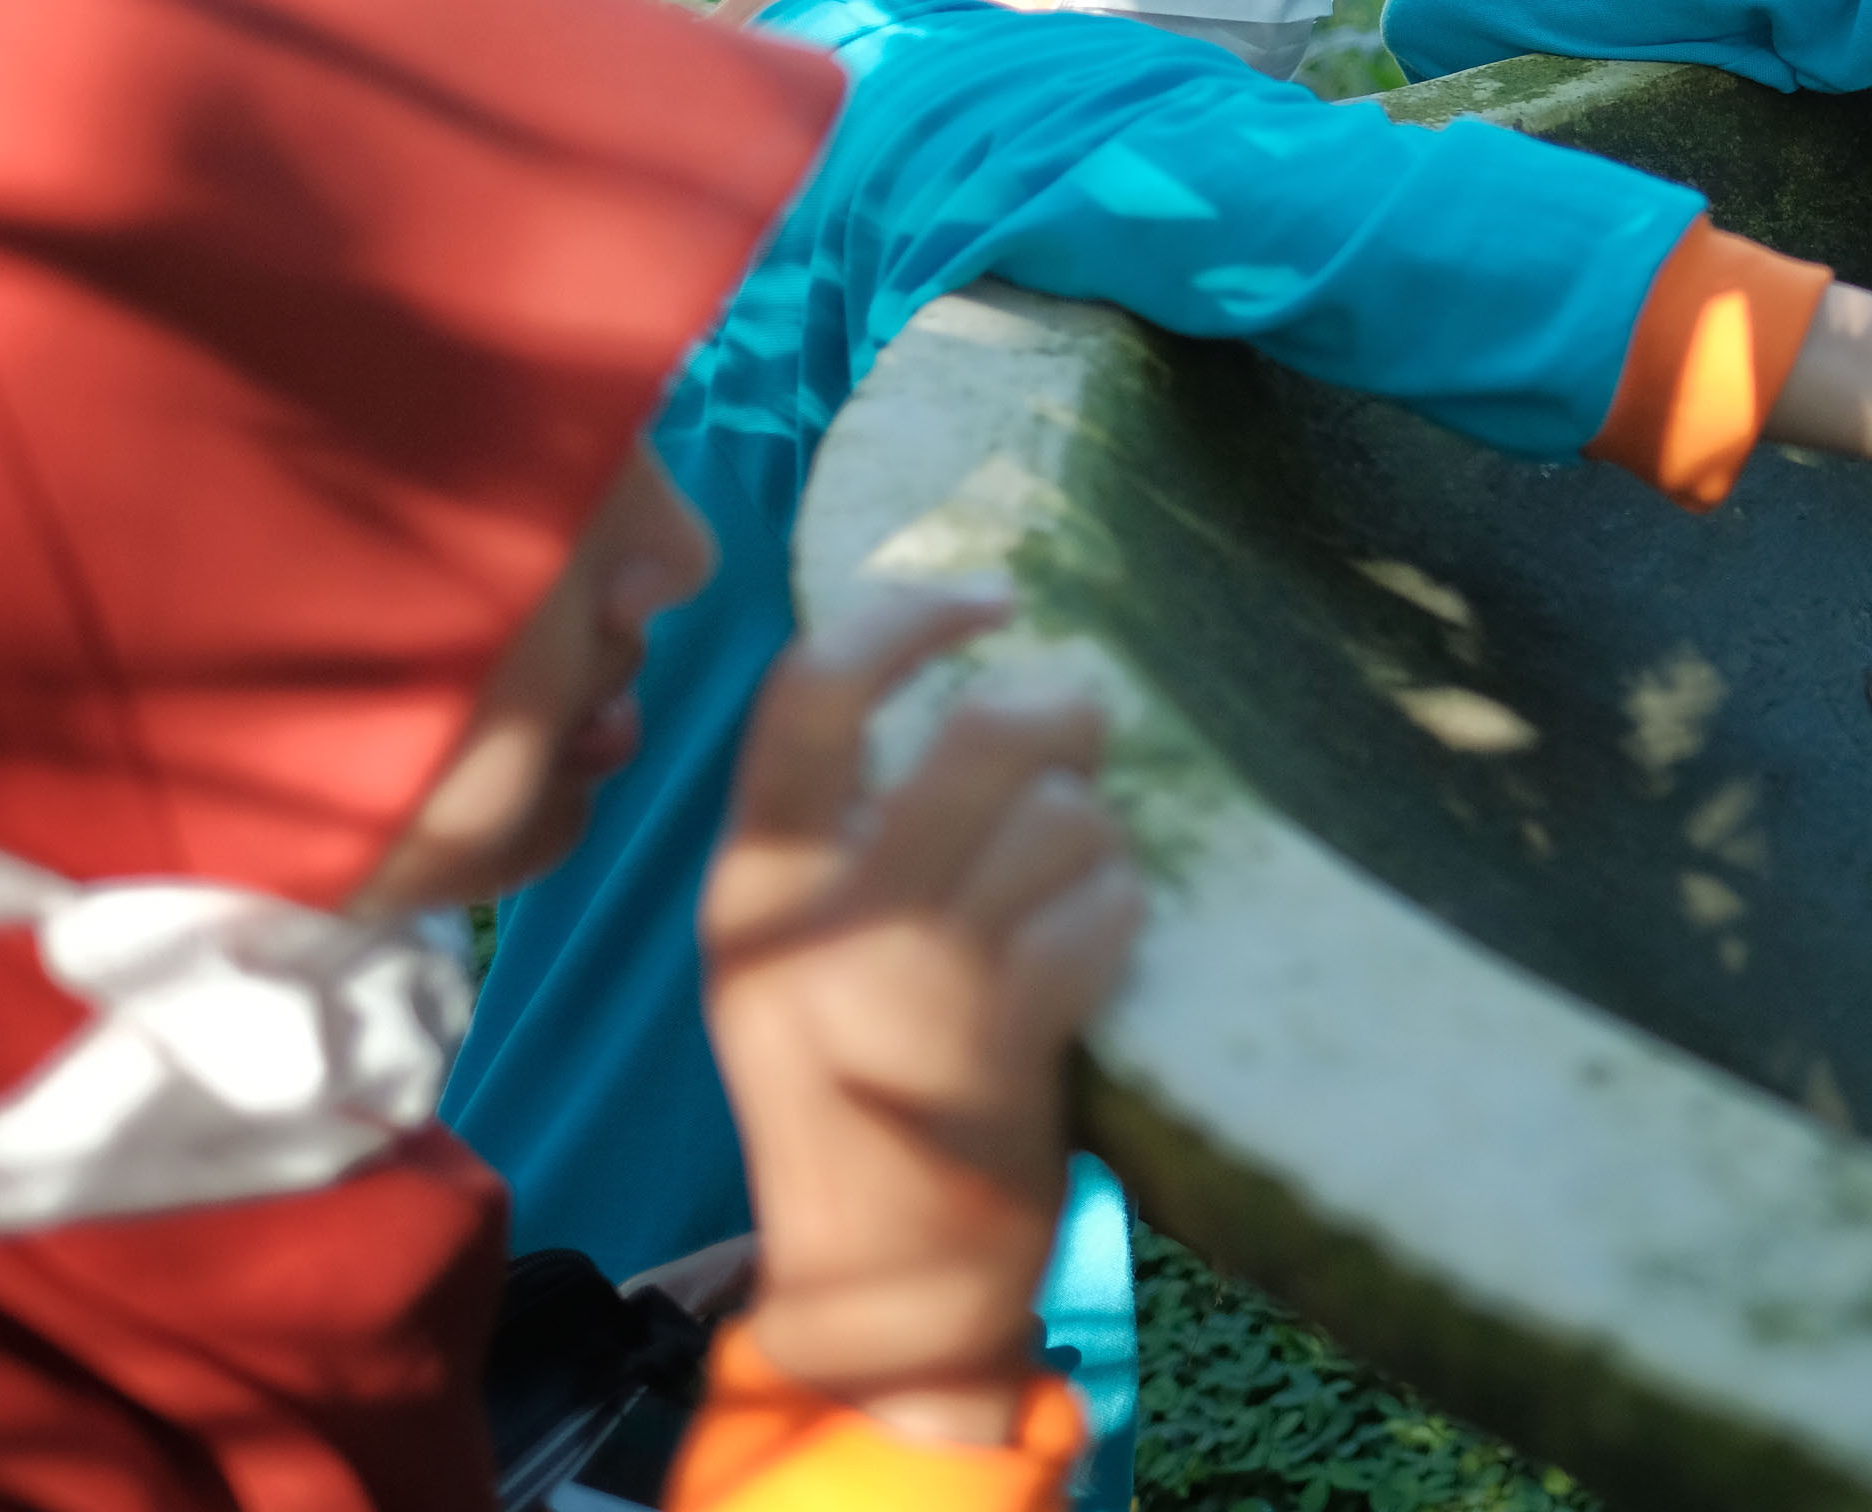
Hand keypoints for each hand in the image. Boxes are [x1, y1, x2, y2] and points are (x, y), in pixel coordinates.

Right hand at [701, 593, 1144, 1446]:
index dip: (911, 614)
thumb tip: (981, 676)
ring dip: (1097, 837)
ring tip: (1073, 887)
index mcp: (750, 881)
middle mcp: (818, 919)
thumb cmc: (847, 1083)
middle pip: (983, 732)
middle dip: (1063, 720)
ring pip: (1065, 817)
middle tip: (1081, 744)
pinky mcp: (1001, 1040)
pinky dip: (1121, 914)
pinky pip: (1107, 907)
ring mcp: (910, 981)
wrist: (875, 1274)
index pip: (814, 689)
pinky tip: (1091, 953)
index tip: (993, 597)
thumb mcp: (791, 948)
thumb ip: (847, 822)